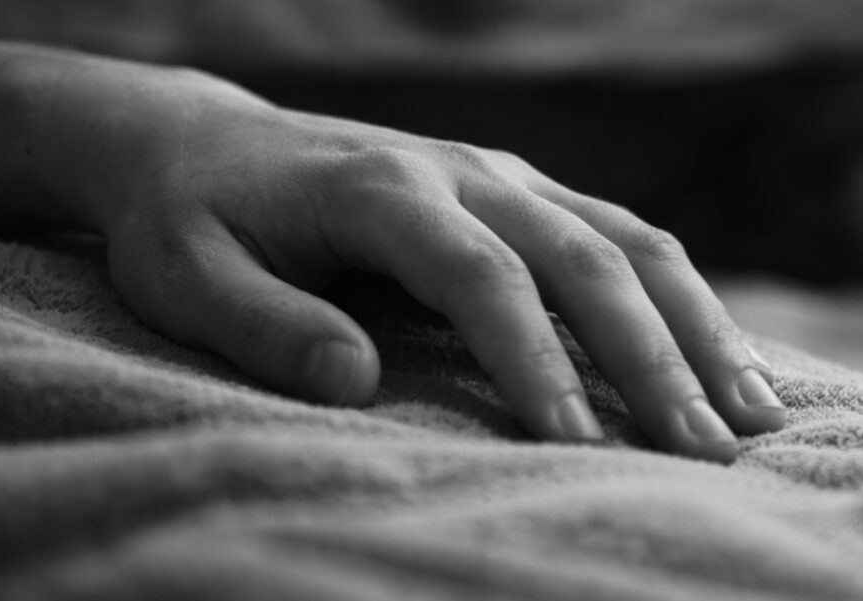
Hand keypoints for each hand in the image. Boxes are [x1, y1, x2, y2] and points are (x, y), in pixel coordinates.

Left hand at [36, 60, 784, 462]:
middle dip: (648, 355)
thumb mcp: (187, 274)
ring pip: (620, 239)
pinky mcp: (507, 188)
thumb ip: (264, 325)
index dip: (533, 358)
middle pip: (578, 256)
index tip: (575, 444)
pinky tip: (709, 349)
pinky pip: (612, 233)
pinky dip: (672, 292)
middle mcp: (455, 169)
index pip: (477, 275)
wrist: (200, 143)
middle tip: (699, 450)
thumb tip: (356, 385)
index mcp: (377, 187)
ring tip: (748, 412)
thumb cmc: (188, 218)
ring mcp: (492, 173)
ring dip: (691, 323)